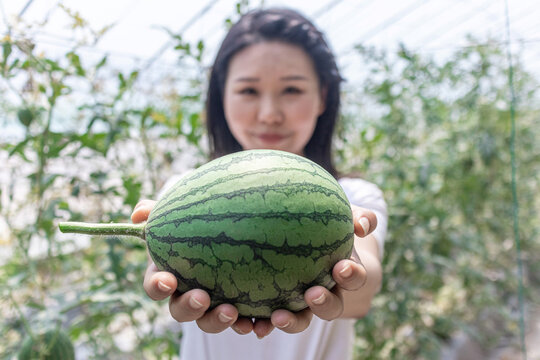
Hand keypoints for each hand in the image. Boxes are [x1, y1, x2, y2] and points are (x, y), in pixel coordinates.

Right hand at [132, 200, 245, 333]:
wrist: (230, 229)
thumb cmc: (194, 222)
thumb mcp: (175, 215)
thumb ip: (154, 212)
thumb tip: (138, 215)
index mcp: (168, 276)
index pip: (155, 285)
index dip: (157, 286)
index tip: (167, 280)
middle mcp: (186, 295)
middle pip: (181, 311)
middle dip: (189, 308)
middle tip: (202, 298)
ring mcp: (212, 305)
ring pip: (209, 321)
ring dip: (217, 320)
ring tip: (232, 312)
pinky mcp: (237, 308)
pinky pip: (240, 321)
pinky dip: (248, 324)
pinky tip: (259, 322)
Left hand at [251, 205, 377, 338]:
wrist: (301, 233)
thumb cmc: (324, 219)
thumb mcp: (344, 213)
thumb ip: (359, 216)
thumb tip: (364, 224)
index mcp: (344, 272)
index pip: (354, 277)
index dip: (351, 275)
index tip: (341, 267)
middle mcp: (326, 292)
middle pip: (330, 307)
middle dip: (324, 304)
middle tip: (312, 294)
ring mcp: (301, 303)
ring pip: (301, 319)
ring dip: (292, 322)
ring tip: (277, 317)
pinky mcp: (278, 306)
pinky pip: (270, 318)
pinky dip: (262, 323)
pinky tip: (249, 323)